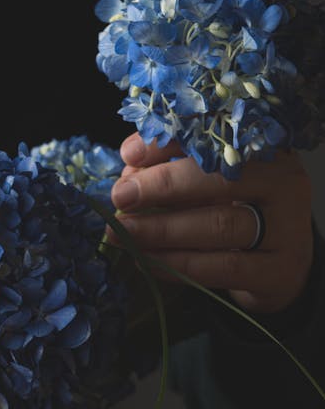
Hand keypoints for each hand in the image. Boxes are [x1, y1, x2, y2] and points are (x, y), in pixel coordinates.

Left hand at [109, 132, 313, 315]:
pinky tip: (148, 261)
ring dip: (163, 230)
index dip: (169, 144)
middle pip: (220, 180)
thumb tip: (130, 161)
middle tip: (121, 196)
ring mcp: (287, 229)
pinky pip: (222, 267)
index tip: (128, 155)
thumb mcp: (211, 184)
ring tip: (124, 233)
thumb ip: (175, 167)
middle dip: (163, 187)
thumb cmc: (238, 214)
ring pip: (219, 226)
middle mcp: (284, 183)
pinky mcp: (277, 271)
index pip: (216, 137)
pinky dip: (179, 265)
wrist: (280, 267)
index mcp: (267, 148)